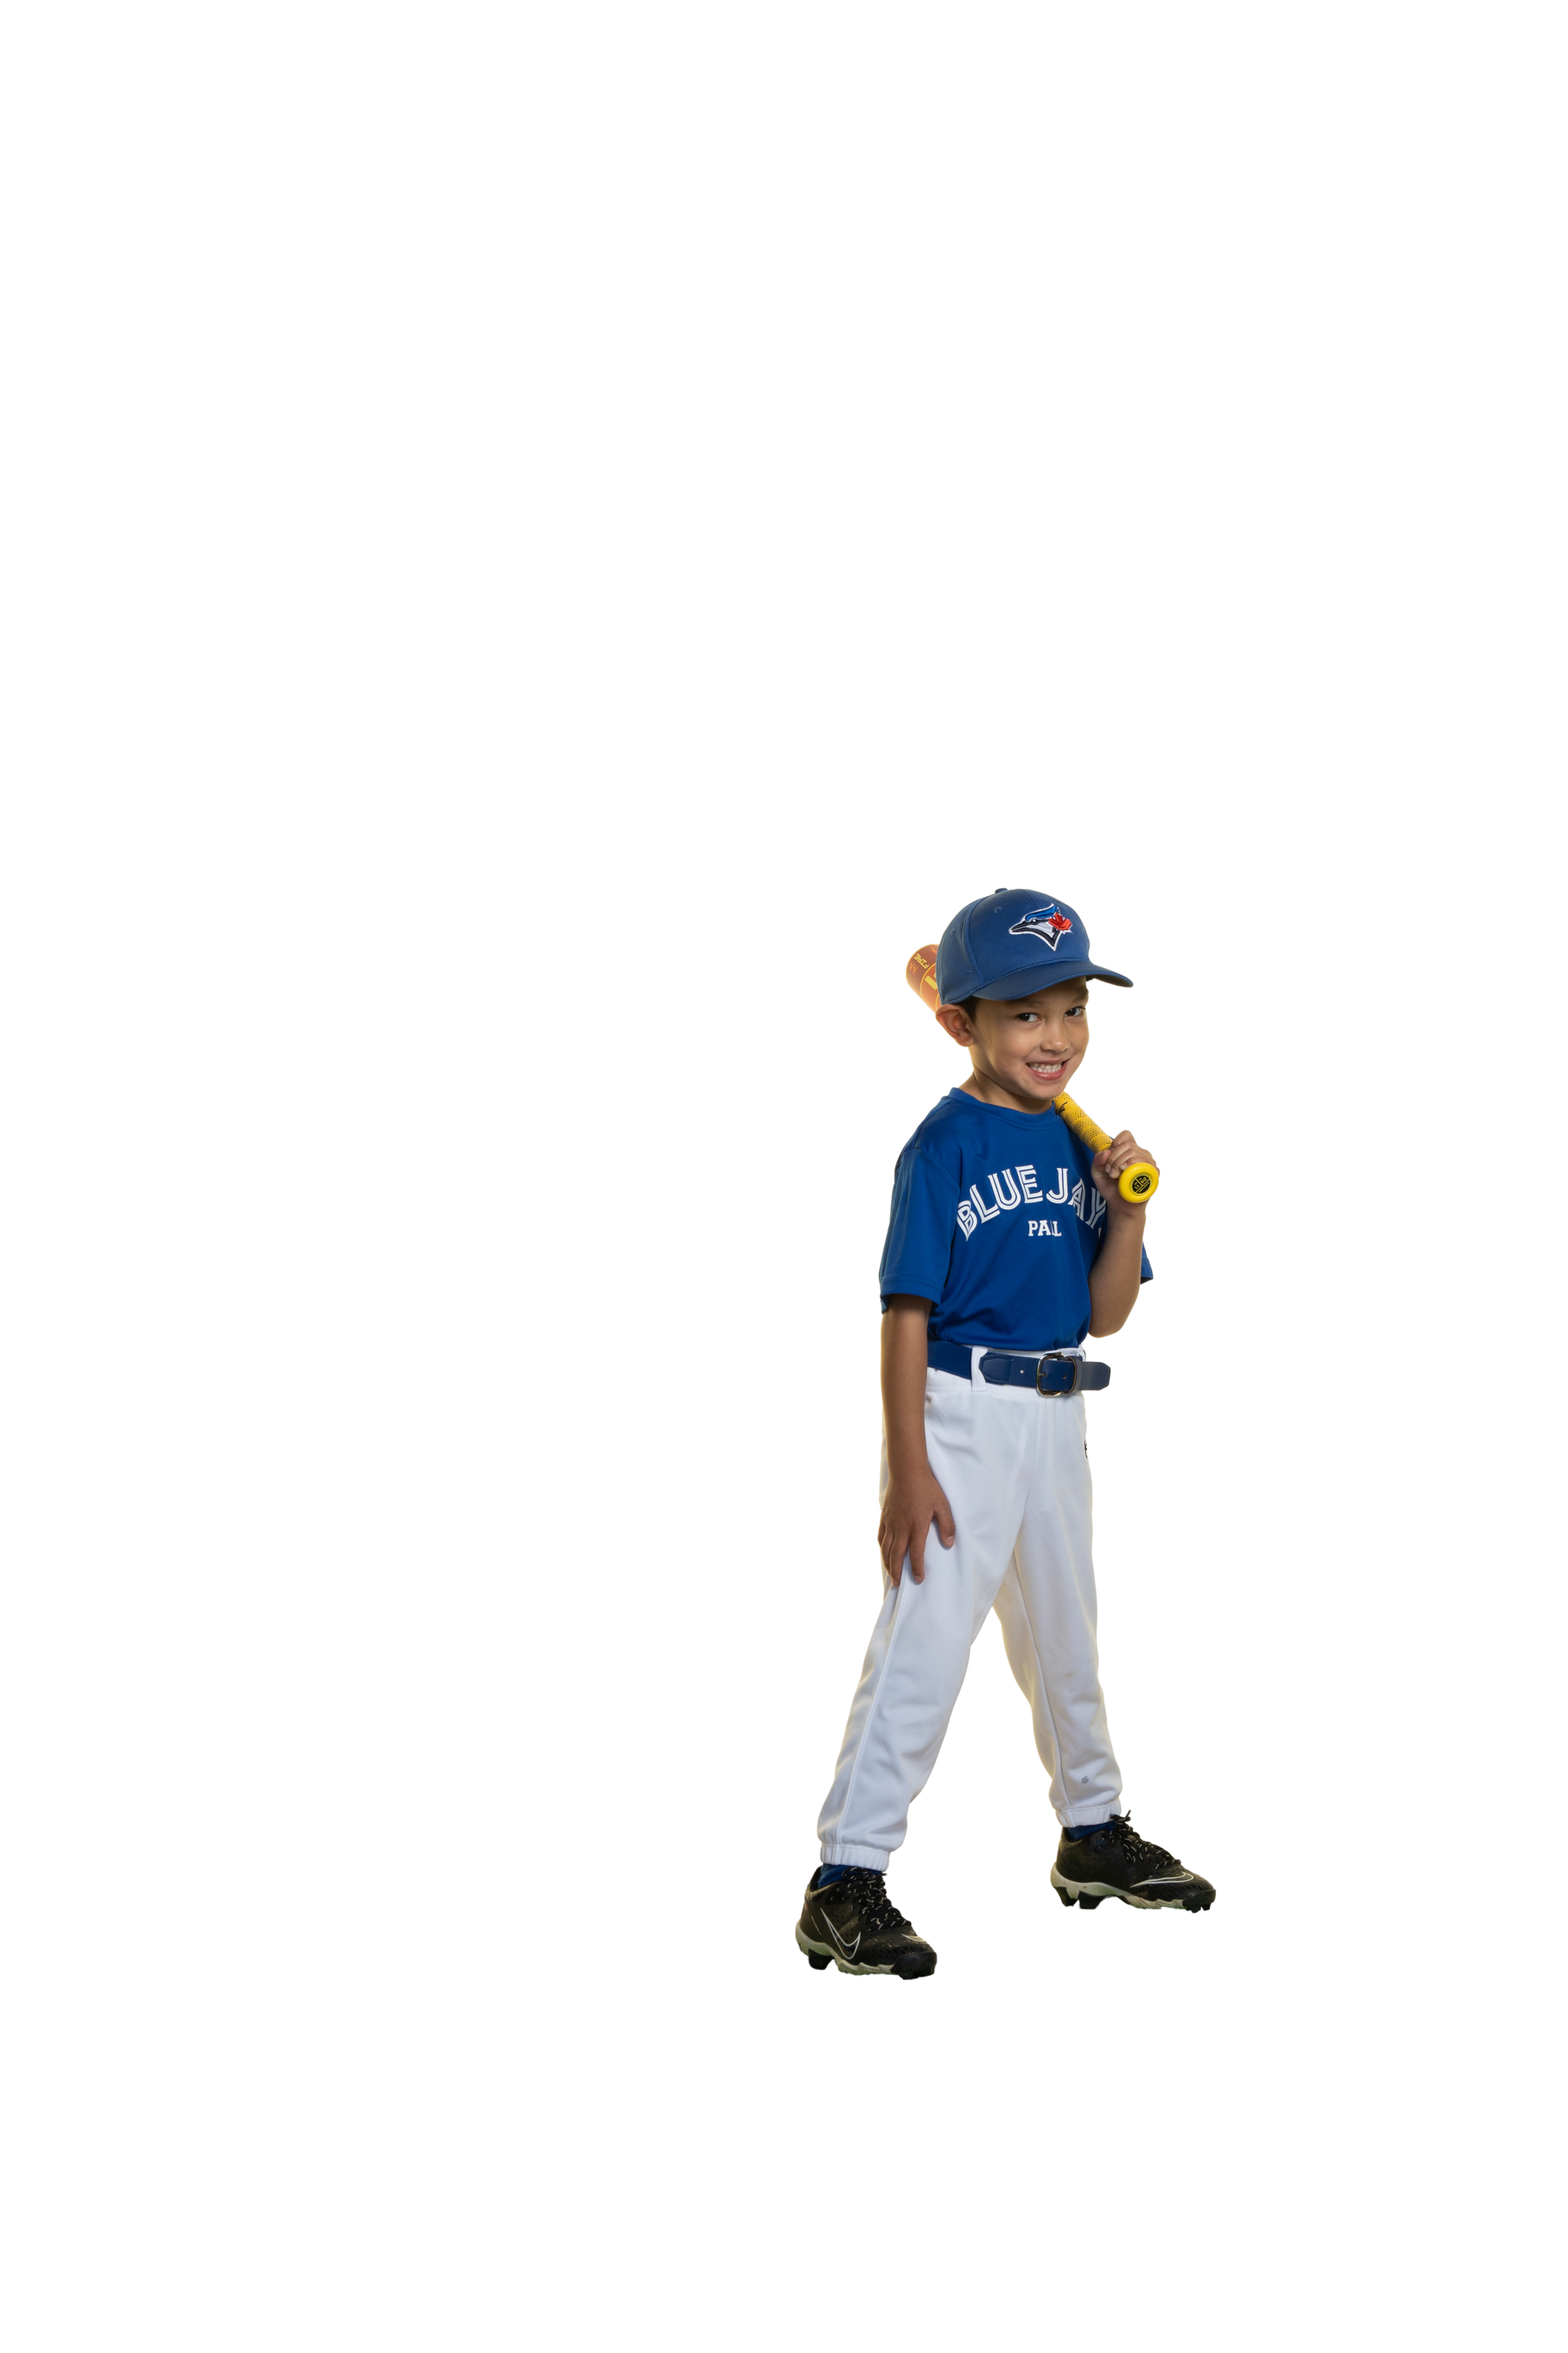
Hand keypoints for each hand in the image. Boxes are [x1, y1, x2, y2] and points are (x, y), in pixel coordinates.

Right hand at [877, 1470, 954, 1586]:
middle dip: (897, 1572)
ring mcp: (891, 1523)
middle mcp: (901, 1528)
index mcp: (917, 1526)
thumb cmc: (927, 1487)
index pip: (916, 1554)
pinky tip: (884, 1554)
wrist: (907, 1471)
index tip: (919, 1579)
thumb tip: (948, 1544)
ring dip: (887, 1564)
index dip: (917, 1569)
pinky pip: (880, 1537)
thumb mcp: (942, 1505)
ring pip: (886, 1548)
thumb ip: (947, 1525)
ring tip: (890, 1574)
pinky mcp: (884, 1517)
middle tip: (899, 1584)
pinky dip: (881, 1548)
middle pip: (896, 1556)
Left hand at [1090, 1130, 1156, 1215]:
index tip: (1109, 1155)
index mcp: (1130, 1150)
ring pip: (1134, 1153)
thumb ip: (1097, 1161)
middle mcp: (1141, 1154)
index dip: (1116, 1142)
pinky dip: (1131, 1169)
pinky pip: (1144, 1164)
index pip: (1126, 1135)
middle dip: (1113, 1158)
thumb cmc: (1111, 1188)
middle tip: (1110, 1172)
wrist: (1120, 1206)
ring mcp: (1149, 1163)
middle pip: (1127, 1145)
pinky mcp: (1153, 1174)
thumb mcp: (1098, 1173)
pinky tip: (1125, 1177)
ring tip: (1115, 1176)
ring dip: (1119, 1164)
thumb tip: (1105, 1152)